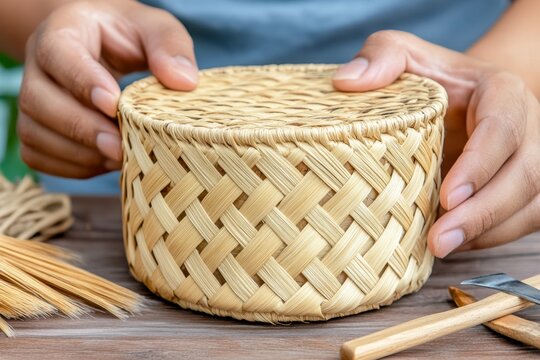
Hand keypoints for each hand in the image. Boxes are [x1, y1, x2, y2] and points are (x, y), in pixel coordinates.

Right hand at [18, 1, 197, 177]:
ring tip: (118, 158)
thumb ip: (169, 46)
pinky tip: (106, 163)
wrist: (104, 45)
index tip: (114, 105)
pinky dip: (72, 167)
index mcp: (64, 31)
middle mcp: (39, 66)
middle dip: (79, 129)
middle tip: (119, 147)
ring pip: (33, 133)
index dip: (82, 82)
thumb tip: (184, 82)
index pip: (58, 54)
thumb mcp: (155, 28)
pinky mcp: (36, 128)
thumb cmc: (130, 36)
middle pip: (36, 100)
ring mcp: (33, 100)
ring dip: (76, 154)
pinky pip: (39, 156)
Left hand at [333, 31, 539, 256]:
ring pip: (531, 204)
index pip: (502, 128)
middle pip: (525, 174)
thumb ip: (382, 56)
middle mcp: (528, 127)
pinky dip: (490, 238)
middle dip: (484, 213)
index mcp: (502, 93)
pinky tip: (453, 246)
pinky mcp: (524, 189)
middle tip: (440, 241)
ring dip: (489, 232)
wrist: (462, 97)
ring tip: (442, 250)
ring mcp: (530, 160)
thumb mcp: (405, 54)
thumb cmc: (431, 79)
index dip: (480, 165)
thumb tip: (345, 81)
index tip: (447, 196)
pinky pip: (522, 220)